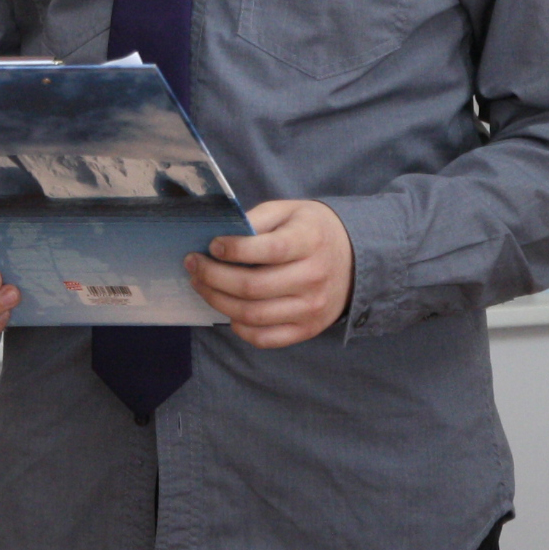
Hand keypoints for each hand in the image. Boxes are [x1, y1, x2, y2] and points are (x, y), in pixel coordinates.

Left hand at [184, 200, 352, 348]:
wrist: (355, 258)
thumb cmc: (312, 230)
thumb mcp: (290, 211)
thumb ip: (258, 218)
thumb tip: (222, 233)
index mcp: (310, 242)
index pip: (269, 250)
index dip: (235, 250)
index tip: (212, 245)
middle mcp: (313, 278)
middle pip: (253, 287)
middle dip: (213, 276)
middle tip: (193, 264)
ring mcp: (311, 309)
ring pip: (253, 314)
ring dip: (218, 301)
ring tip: (201, 285)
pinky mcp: (307, 329)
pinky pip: (265, 338)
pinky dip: (239, 327)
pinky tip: (227, 309)